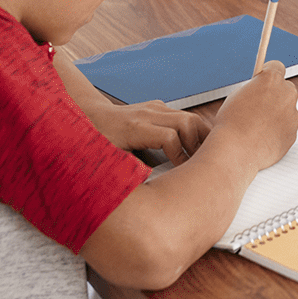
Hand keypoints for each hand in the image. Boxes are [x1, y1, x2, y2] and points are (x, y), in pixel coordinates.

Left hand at [90, 99, 210, 163]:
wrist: (92, 114)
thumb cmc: (98, 140)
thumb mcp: (108, 159)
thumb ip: (127, 171)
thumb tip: (147, 191)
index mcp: (134, 128)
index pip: (169, 137)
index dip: (180, 156)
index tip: (181, 173)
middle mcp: (148, 114)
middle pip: (186, 122)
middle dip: (198, 144)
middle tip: (202, 164)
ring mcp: (155, 108)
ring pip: (190, 117)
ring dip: (202, 136)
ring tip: (206, 156)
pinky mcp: (160, 107)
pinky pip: (185, 116)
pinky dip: (196, 131)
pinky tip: (197, 146)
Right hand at [211, 61, 297, 172]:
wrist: (236, 150)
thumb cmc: (231, 123)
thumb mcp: (237, 96)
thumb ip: (254, 90)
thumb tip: (260, 91)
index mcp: (271, 80)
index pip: (277, 67)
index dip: (268, 74)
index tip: (263, 80)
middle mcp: (287, 94)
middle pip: (286, 88)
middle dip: (276, 95)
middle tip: (261, 105)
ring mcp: (293, 114)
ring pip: (288, 110)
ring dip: (278, 115)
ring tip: (258, 126)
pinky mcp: (293, 133)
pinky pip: (287, 128)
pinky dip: (279, 131)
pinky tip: (263, 138)